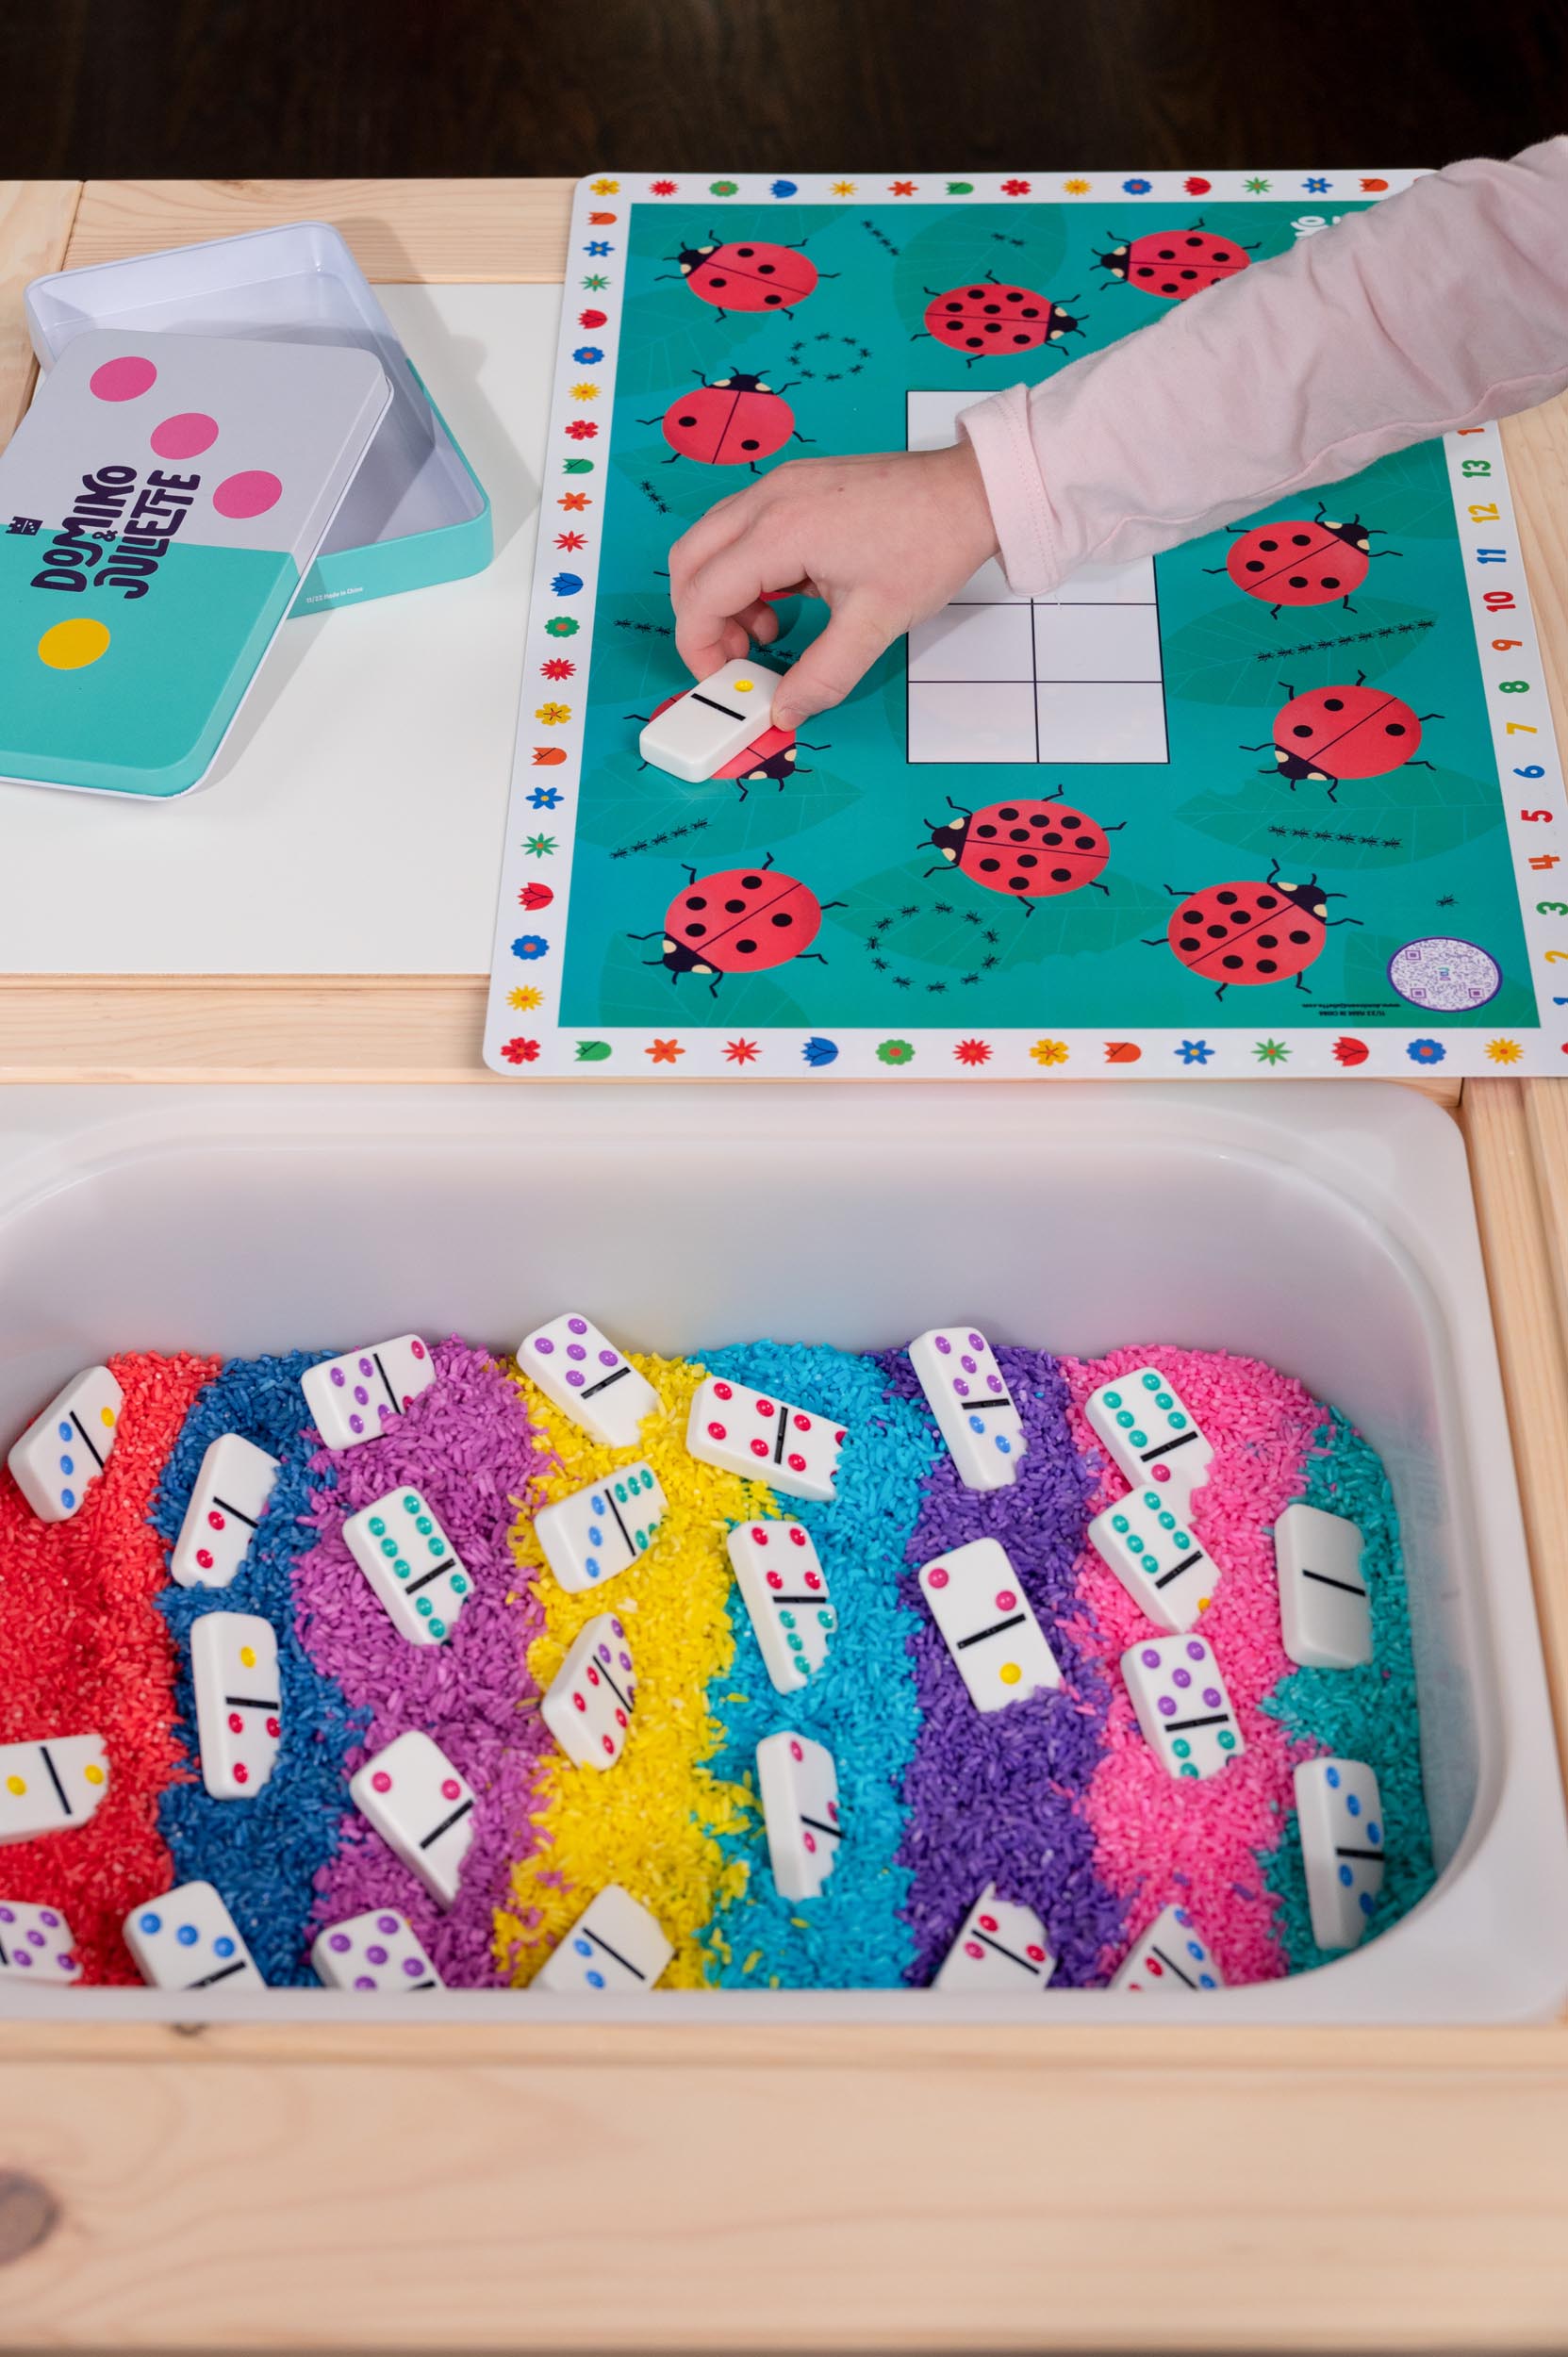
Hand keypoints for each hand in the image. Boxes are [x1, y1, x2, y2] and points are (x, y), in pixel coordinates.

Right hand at [667, 439, 1000, 730]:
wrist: (972, 491)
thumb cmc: (929, 544)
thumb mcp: (875, 624)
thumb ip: (822, 676)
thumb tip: (785, 713)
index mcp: (779, 531)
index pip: (702, 594)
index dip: (700, 646)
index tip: (724, 679)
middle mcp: (768, 499)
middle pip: (689, 560)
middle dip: (700, 618)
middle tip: (737, 657)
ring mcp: (780, 485)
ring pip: (712, 541)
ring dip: (721, 592)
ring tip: (768, 631)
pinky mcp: (797, 484)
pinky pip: (743, 527)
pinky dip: (745, 567)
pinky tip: (787, 595)